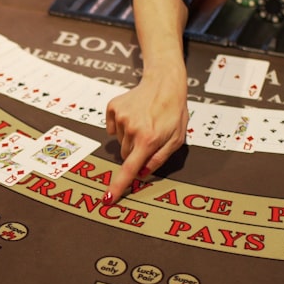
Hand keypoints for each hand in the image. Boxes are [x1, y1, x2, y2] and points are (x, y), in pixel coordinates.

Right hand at [103, 72, 187, 203]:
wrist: (164, 83)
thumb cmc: (173, 113)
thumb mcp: (176, 139)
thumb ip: (159, 158)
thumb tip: (142, 173)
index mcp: (148, 139)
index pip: (130, 169)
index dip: (118, 186)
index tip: (107, 199)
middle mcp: (132, 129)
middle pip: (126, 155)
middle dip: (135, 152)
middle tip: (149, 137)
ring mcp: (120, 117)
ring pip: (120, 141)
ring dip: (130, 137)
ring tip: (144, 122)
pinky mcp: (113, 108)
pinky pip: (111, 128)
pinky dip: (120, 125)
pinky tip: (133, 115)